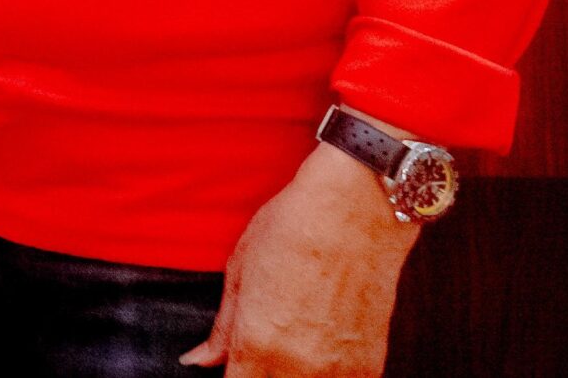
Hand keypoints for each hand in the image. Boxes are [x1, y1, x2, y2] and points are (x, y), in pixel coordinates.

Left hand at [181, 142, 418, 376]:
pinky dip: (326, 375)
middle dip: (258, 375)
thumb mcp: (240, 272)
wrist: (358, 206)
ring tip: (289, 347)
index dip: (230, 376)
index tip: (233, 365)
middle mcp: (298, 367)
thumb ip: (222, 329)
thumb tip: (197, 361)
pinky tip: (319, 350)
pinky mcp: (369, 365)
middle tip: (258, 352)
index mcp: (257, 345)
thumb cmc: (293, 227)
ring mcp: (338, 370)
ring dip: (291, 376)